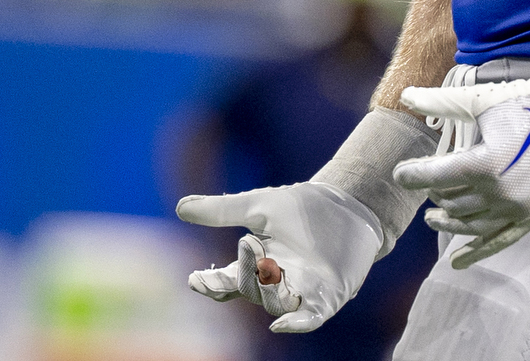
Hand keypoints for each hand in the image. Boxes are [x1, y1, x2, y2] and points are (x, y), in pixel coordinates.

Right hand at [176, 183, 382, 332]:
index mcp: (256, 263)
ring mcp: (301, 292)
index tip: (196, 279)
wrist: (349, 205)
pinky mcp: (327, 298)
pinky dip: (295, 324)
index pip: (227, 280)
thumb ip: (222, 209)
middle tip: (245, 251)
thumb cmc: (304, 207)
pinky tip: (281, 324)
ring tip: (265, 269)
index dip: (211, 283)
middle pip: (249, 293)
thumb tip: (180, 208)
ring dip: (266, 292)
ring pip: (274, 306)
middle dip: (242, 278)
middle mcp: (275, 282)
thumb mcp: (259, 206)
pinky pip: (308, 318)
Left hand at [394, 93, 529, 268]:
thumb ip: (441, 102)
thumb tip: (406, 95)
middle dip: (433, 193)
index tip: (400, 173)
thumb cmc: (526, 106)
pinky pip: (499, 241)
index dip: (412, 175)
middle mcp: (501, 193)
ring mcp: (517, 209)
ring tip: (432, 218)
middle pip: (451, 201)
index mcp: (486, 163)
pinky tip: (456, 262)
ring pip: (469, 224)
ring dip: (447, 222)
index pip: (436, 177)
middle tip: (427, 182)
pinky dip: (476, 253)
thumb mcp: (481, 101)